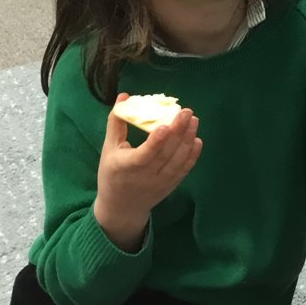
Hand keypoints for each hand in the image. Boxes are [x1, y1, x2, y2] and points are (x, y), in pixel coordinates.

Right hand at [91, 94, 201, 251]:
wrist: (121, 207)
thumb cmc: (112, 173)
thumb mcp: (109, 149)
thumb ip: (116, 123)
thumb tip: (124, 96)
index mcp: (126, 167)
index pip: (144, 155)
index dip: (155, 142)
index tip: (163, 126)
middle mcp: (145, 177)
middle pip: (165, 154)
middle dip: (178, 132)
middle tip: (186, 112)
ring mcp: (161, 182)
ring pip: (178, 161)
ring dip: (188, 140)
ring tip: (193, 120)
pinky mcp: (171, 185)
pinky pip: (184, 169)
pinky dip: (192, 155)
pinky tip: (196, 139)